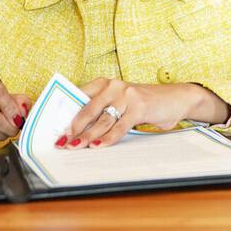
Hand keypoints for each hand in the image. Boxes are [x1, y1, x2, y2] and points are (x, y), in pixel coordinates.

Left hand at [58, 79, 228, 148]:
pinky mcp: (139, 106)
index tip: (55, 131)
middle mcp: (113, 86)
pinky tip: (100, 146)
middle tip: (63, 143)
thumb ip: (101, 110)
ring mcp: (127, 95)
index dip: (66, 115)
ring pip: (102, 120)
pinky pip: (119, 126)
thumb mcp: (120, 102)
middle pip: (88, 110)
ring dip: (88, 136)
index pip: (78, 98)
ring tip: (76, 147)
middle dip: (74, 129)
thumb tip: (76, 131)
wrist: (175, 98)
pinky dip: (108, 138)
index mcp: (103, 83)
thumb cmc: (143, 103)